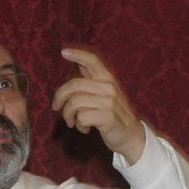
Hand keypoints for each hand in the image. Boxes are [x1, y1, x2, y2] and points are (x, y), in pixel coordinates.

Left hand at [51, 46, 145, 162]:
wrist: (131, 136)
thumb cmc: (113, 115)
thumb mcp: (105, 94)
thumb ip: (92, 80)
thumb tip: (79, 64)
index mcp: (107, 79)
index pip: (92, 61)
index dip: (78, 54)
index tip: (63, 52)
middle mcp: (108, 87)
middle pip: (73, 84)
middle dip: (59, 97)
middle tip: (56, 107)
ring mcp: (109, 102)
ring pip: (74, 102)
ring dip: (68, 115)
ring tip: (72, 122)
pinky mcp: (107, 117)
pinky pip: (81, 117)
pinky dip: (79, 125)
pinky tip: (85, 129)